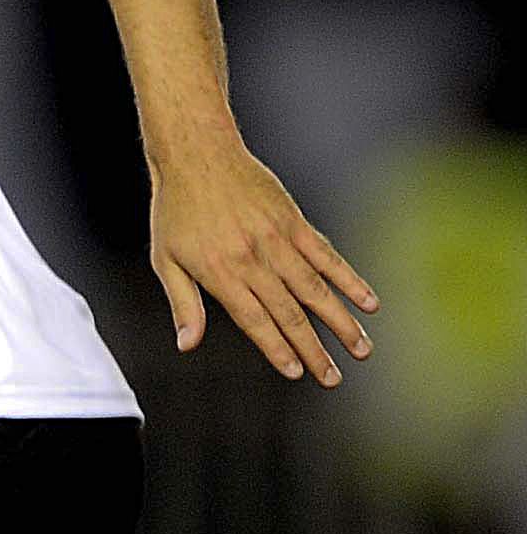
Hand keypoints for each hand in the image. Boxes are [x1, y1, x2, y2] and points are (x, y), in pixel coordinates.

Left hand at [149, 143, 376, 386]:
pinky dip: (349, 279)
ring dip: (340, 322)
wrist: (197, 155)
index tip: (297, 372)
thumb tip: (187, 345)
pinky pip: (326, 255)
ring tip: (361, 350)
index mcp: (220, 272)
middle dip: (313, 349)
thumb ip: (183, 304)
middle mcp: (253, 259)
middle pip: (289, 312)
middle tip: (333, 379)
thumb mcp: (164, 259)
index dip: (277, 348)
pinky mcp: (293, 221)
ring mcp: (277, 239)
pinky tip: (369, 302)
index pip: (255, 320)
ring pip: (314, 288)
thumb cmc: (175, 210)